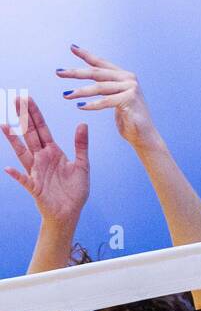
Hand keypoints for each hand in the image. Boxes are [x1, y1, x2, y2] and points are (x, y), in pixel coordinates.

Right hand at [2, 94, 88, 225]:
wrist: (70, 212)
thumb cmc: (75, 190)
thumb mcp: (82, 165)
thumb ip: (81, 145)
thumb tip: (82, 124)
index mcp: (53, 152)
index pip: (42, 129)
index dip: (35, 114)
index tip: (27, 98)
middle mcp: (41, 158)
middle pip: (30, 134)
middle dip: (23, 118)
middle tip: (15, 100)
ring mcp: (36, 171)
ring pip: (22, 152)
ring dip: (13, 140)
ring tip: (5, 125)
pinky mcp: (35, 187)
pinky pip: (24, 180)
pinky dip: (16, 175)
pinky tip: (8, 169)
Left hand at [56, 47, 157, 147]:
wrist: (145, 136)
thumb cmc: (129, 120)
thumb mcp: (116, 100)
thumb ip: (108, 89)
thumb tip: (94, 83)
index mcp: (124, 76)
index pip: (101, 63)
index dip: (86, 55)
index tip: (72, 47)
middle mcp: (128, 78)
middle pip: (96, 73)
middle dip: (76, 72)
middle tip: (59, 72)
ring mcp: (130, 88)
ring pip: (99, 87)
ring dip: (80, 91)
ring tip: (65, 95)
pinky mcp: (130, 99)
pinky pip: (106, 101)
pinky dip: (92, 104)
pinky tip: (80, 106)